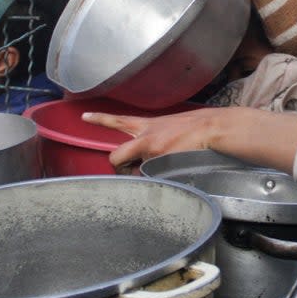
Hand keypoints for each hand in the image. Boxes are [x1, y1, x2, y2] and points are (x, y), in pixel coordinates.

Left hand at [82, 107, 223, 168]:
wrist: (212, 128)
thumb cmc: (196, 127)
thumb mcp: (170, 125)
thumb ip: (155, 136)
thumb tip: (149, 152)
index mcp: (147, 125)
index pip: (118, 120)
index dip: (99, 119)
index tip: (84, 116)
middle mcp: (145, 136)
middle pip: (115, 156)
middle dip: (118, 167)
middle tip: (128, 171)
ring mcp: (151, 151)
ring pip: (134, 173)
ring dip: (143, 177)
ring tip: (162, 170)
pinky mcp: (161, 163)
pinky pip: (150, 178)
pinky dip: (158, 181)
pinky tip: (172, 175)